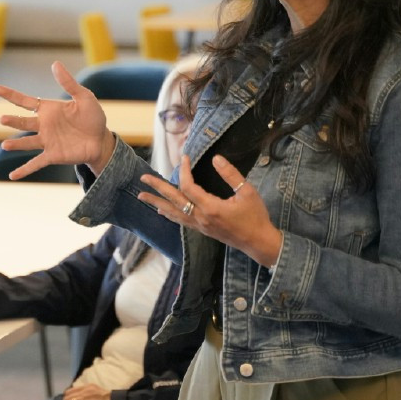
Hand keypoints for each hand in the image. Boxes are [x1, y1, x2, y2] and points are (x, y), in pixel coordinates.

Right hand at [0, 61, 113, 178]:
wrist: (101, 140)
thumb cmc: (93, 117)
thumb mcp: (84, 97)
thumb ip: (69, 83)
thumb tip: (55, 64)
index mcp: (48, 110)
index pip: (26, 101)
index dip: (12, 95)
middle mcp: (44, 126)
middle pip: (23, 123)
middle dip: (13, 121)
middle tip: (2, 119)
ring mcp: (47, 142)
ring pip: (27, 143)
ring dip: (16, 145)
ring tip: (5, 145)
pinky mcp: (52, 155)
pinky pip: (36, 163)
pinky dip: (24, 170)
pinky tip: (12, 176)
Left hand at [138, 154, 282, 267]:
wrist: (258, 242)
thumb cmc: (255, 216)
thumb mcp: (248, 192)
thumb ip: (231, 175)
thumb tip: (217, 158)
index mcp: (211, 208)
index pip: (189, 186)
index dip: (184, 170)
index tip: (184, 157)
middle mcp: (201, 218)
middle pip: (174, 200)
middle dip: (157, 188)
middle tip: (143, 178)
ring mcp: (200, 225)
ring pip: (173, 213)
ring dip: (157, 203)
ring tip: (142, 196)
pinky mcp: (202, 230)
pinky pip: (180, 221)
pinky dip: (169, 214)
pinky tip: (161, 211)